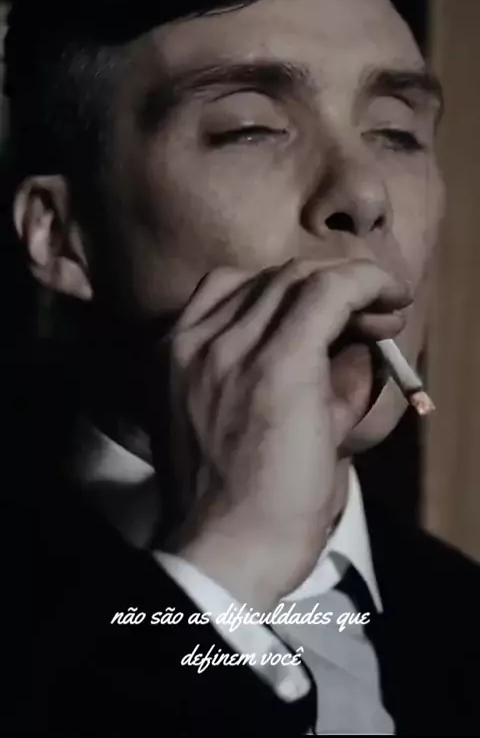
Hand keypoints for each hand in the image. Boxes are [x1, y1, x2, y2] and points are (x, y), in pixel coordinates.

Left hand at [156, 259, 409, 609]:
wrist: (219, 548)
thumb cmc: (288, 506)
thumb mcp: (337, 439)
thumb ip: (349, 376)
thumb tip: (362, 336)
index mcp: (278, 369)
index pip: (328, 288)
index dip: (372, 283)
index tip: (394, 299)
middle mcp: (227, 346)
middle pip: (291, 277)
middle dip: (342, 283)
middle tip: (369, 310)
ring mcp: (187, 349)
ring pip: (247, 279)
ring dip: (294, 285)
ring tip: (316, 308)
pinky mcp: (164, 357)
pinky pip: (206, 299)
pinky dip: (243, 294)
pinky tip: (261, 314)